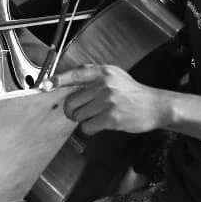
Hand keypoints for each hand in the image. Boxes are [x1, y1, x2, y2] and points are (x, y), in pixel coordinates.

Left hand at [43, 65, 168, 135]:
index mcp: (103, 72)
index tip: (45, 85)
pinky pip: (88, 126)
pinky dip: (90, 128)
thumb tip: (68, 83)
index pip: (75, 74)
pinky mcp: (111, 118)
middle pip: (72, 100)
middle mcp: (104, 85)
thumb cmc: (132, 92)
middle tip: (76, 113)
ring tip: (94, 117)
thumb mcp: (115, 75)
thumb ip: (94, 76)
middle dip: (71, 110)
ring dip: (82, 120)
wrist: (154, 106)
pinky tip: (99, 125)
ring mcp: (107, 101)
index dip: (58, 80)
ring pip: (78, 115)